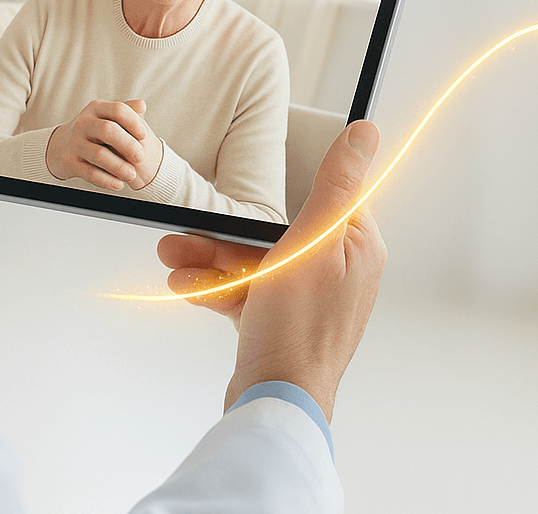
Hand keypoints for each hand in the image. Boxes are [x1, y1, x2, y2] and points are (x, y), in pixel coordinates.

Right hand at [46, 99, 161, 189]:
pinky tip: (118, 184)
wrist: (59, 146)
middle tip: (141, 157)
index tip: (144, 135)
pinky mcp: (69, 162)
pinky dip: (106, 180)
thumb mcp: (104, 116)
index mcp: (96, 108)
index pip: (118, 110)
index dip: (134, 122)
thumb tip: (142, 105)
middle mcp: (83, 123)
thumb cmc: (91, 130)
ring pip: (99, 155)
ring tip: (132, 175)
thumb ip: (125, 110)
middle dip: (128, 145)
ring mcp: (74, 143)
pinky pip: (90, 173)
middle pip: (108, 130)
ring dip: (119, 167)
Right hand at [156, 120, 385, 421]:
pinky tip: (185, 285)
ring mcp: (309, 302)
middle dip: (224, 233)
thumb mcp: (313, 241)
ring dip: (211, 260)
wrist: (277, 405)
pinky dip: (218, 289)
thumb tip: (365, 133)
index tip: (240, 191)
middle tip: (185, 230)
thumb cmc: (299, 329)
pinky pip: (248, 294)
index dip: (277, 194)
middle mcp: (338, 273)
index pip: (322, 200)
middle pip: (277, 234)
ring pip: (256, 264)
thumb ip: (334, 184)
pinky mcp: (282, 326)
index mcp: (356, 248)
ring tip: (171, 255)